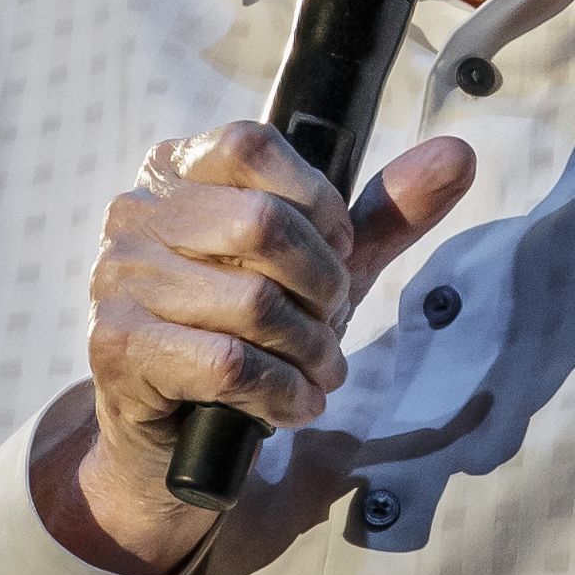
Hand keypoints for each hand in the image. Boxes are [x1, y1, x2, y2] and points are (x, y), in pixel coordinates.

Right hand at [38, 125, 476, 574]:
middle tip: (332, 321)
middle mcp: (135, 213)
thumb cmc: (251, 328)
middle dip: (322, 284)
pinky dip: (281, 392)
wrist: (180, 431)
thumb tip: (458, 154)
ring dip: (310, 350)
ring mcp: (117, 280)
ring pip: (252, 303)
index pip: (251, 144)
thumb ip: (386, 211)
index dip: (317, 201)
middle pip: (260, 223)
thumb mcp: (323, 264)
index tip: (339, 249)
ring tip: (319, 369)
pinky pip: (228, 364)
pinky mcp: (116, 348)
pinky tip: (292, 403)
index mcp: (177, 170)